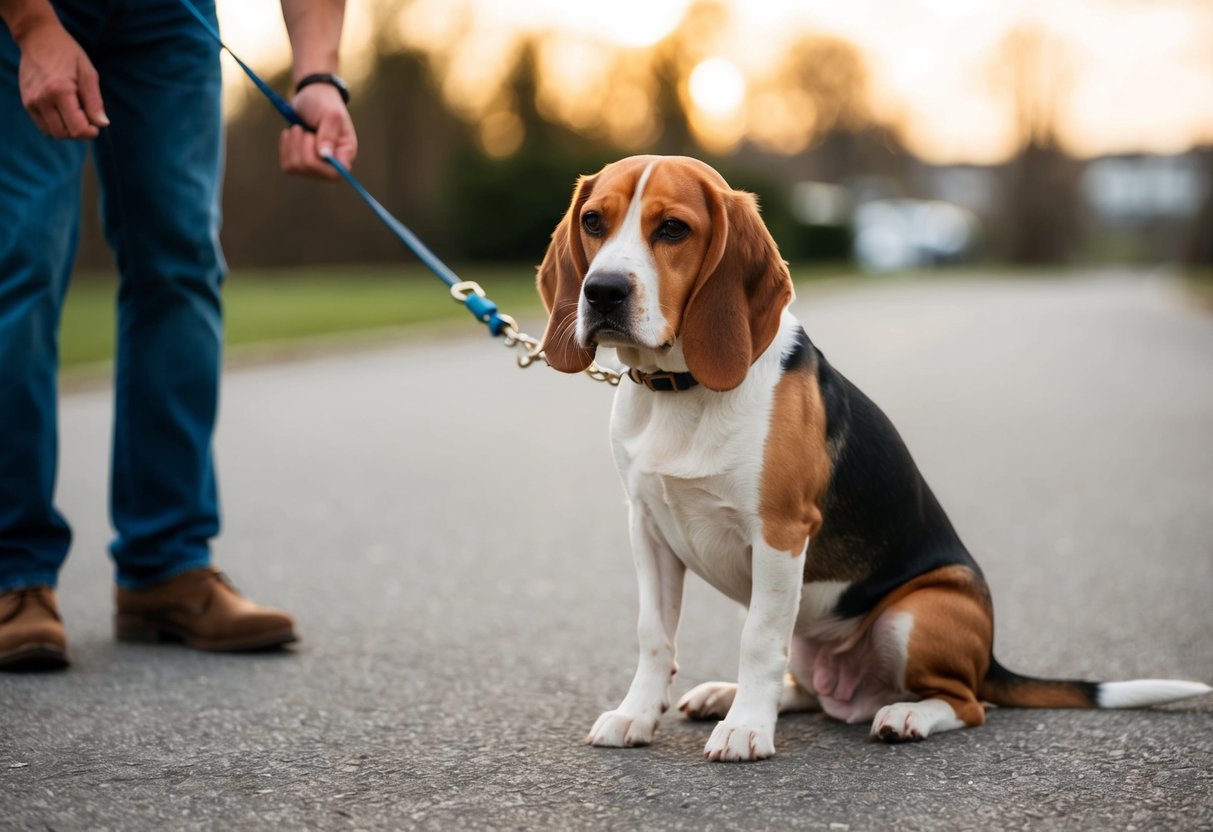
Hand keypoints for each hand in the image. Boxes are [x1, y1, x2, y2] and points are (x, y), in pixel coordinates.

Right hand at [15, 15, 107, 138]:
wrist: (37, 38)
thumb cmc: (67, 53)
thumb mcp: (88, 73)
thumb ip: (95, 101)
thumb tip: (102, 124)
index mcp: (60, 91)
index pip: (77, 128)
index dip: (90, 132)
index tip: (97, 125)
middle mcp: (41, 99)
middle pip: (63, 134)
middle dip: (79, 132)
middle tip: (87, 117)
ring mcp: (31, 102)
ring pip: (52, 132)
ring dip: (67, 129)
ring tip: (74, 112)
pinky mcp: (26, 102)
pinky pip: (42, 125)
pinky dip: (55, 124)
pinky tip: (63, 110)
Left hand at [279, 82, 356, 179]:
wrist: (310, 95)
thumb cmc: (324, 102)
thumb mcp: (330, 114)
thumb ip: (329, 134)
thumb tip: (325, 155)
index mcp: (345, 153)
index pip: (336, 173)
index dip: (320, 163)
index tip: (313, 139)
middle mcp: (331, 164)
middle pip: (311, 169)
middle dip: (302, 146)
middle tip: (306, 131)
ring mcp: (315, 166)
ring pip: (296, 168)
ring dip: (293, 144)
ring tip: (299, 129)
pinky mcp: (299, 163)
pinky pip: (287, 166)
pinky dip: (285, 148)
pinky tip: (290, 135)